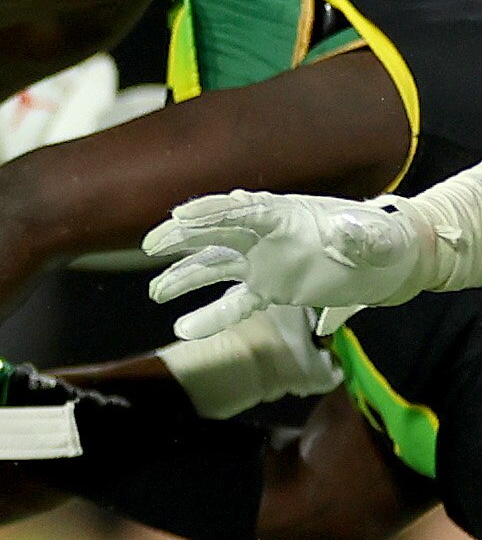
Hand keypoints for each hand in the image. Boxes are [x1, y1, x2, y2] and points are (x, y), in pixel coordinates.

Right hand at [147, 189, 421, 336]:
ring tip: (157, 293)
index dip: (212, 212)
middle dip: (183, 236)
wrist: (387, 260)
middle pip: (216, 233)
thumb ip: (360, 234)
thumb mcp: (377, 236)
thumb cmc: (382, 240)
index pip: (244, 211)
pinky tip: (185, 328)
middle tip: (153, 245)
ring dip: (184, 277)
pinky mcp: (267, 287)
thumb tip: (343, 232)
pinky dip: (211, 317)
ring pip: (214, 267)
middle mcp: (266, 236)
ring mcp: (263, 262)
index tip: (180, 215)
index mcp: (288, 215)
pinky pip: (233, 303)